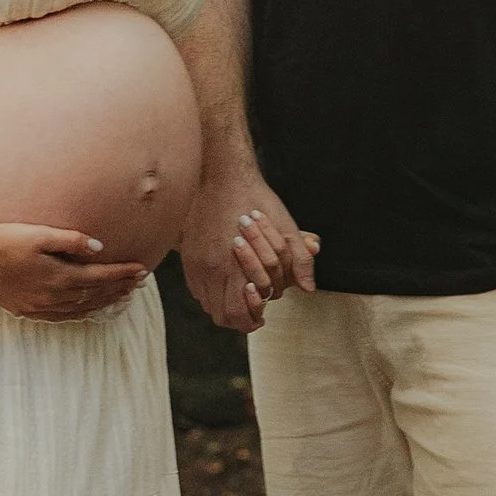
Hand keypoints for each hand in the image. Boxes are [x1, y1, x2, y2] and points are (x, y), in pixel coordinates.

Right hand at [0, 223, 153, 321]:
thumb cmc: (4, 240)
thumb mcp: (40, 234)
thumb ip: (71, 241)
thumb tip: (100, 248)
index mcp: (60, 276)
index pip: (101, 276)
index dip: (123, 273)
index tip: (142, 269)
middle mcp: (54, 296)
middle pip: (95, 293)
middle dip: (120, 287)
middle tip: (140, 282)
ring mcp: (41, 306)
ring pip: (82, 307)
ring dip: (105, 300)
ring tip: (122, 295)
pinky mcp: (28, 310)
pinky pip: (64, 316)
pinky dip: (82, 312)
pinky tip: (88, 308)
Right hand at [179, 171, 315, 332]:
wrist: (222, 176)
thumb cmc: (254, 199)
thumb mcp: (285, 227)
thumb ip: (298, 260)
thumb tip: (309, 288)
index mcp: (233, 265)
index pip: (237, 314)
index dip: (250, 320)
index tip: (260, 315)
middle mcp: (210, 269)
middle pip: (222, 315)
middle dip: (240, 315)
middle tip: (254, 305)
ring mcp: (195, 263)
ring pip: (207, 304)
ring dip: (224, 304)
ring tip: (239, 294)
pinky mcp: (187, 255)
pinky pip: (196, 288)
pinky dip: (211, 292)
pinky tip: (225, 281)